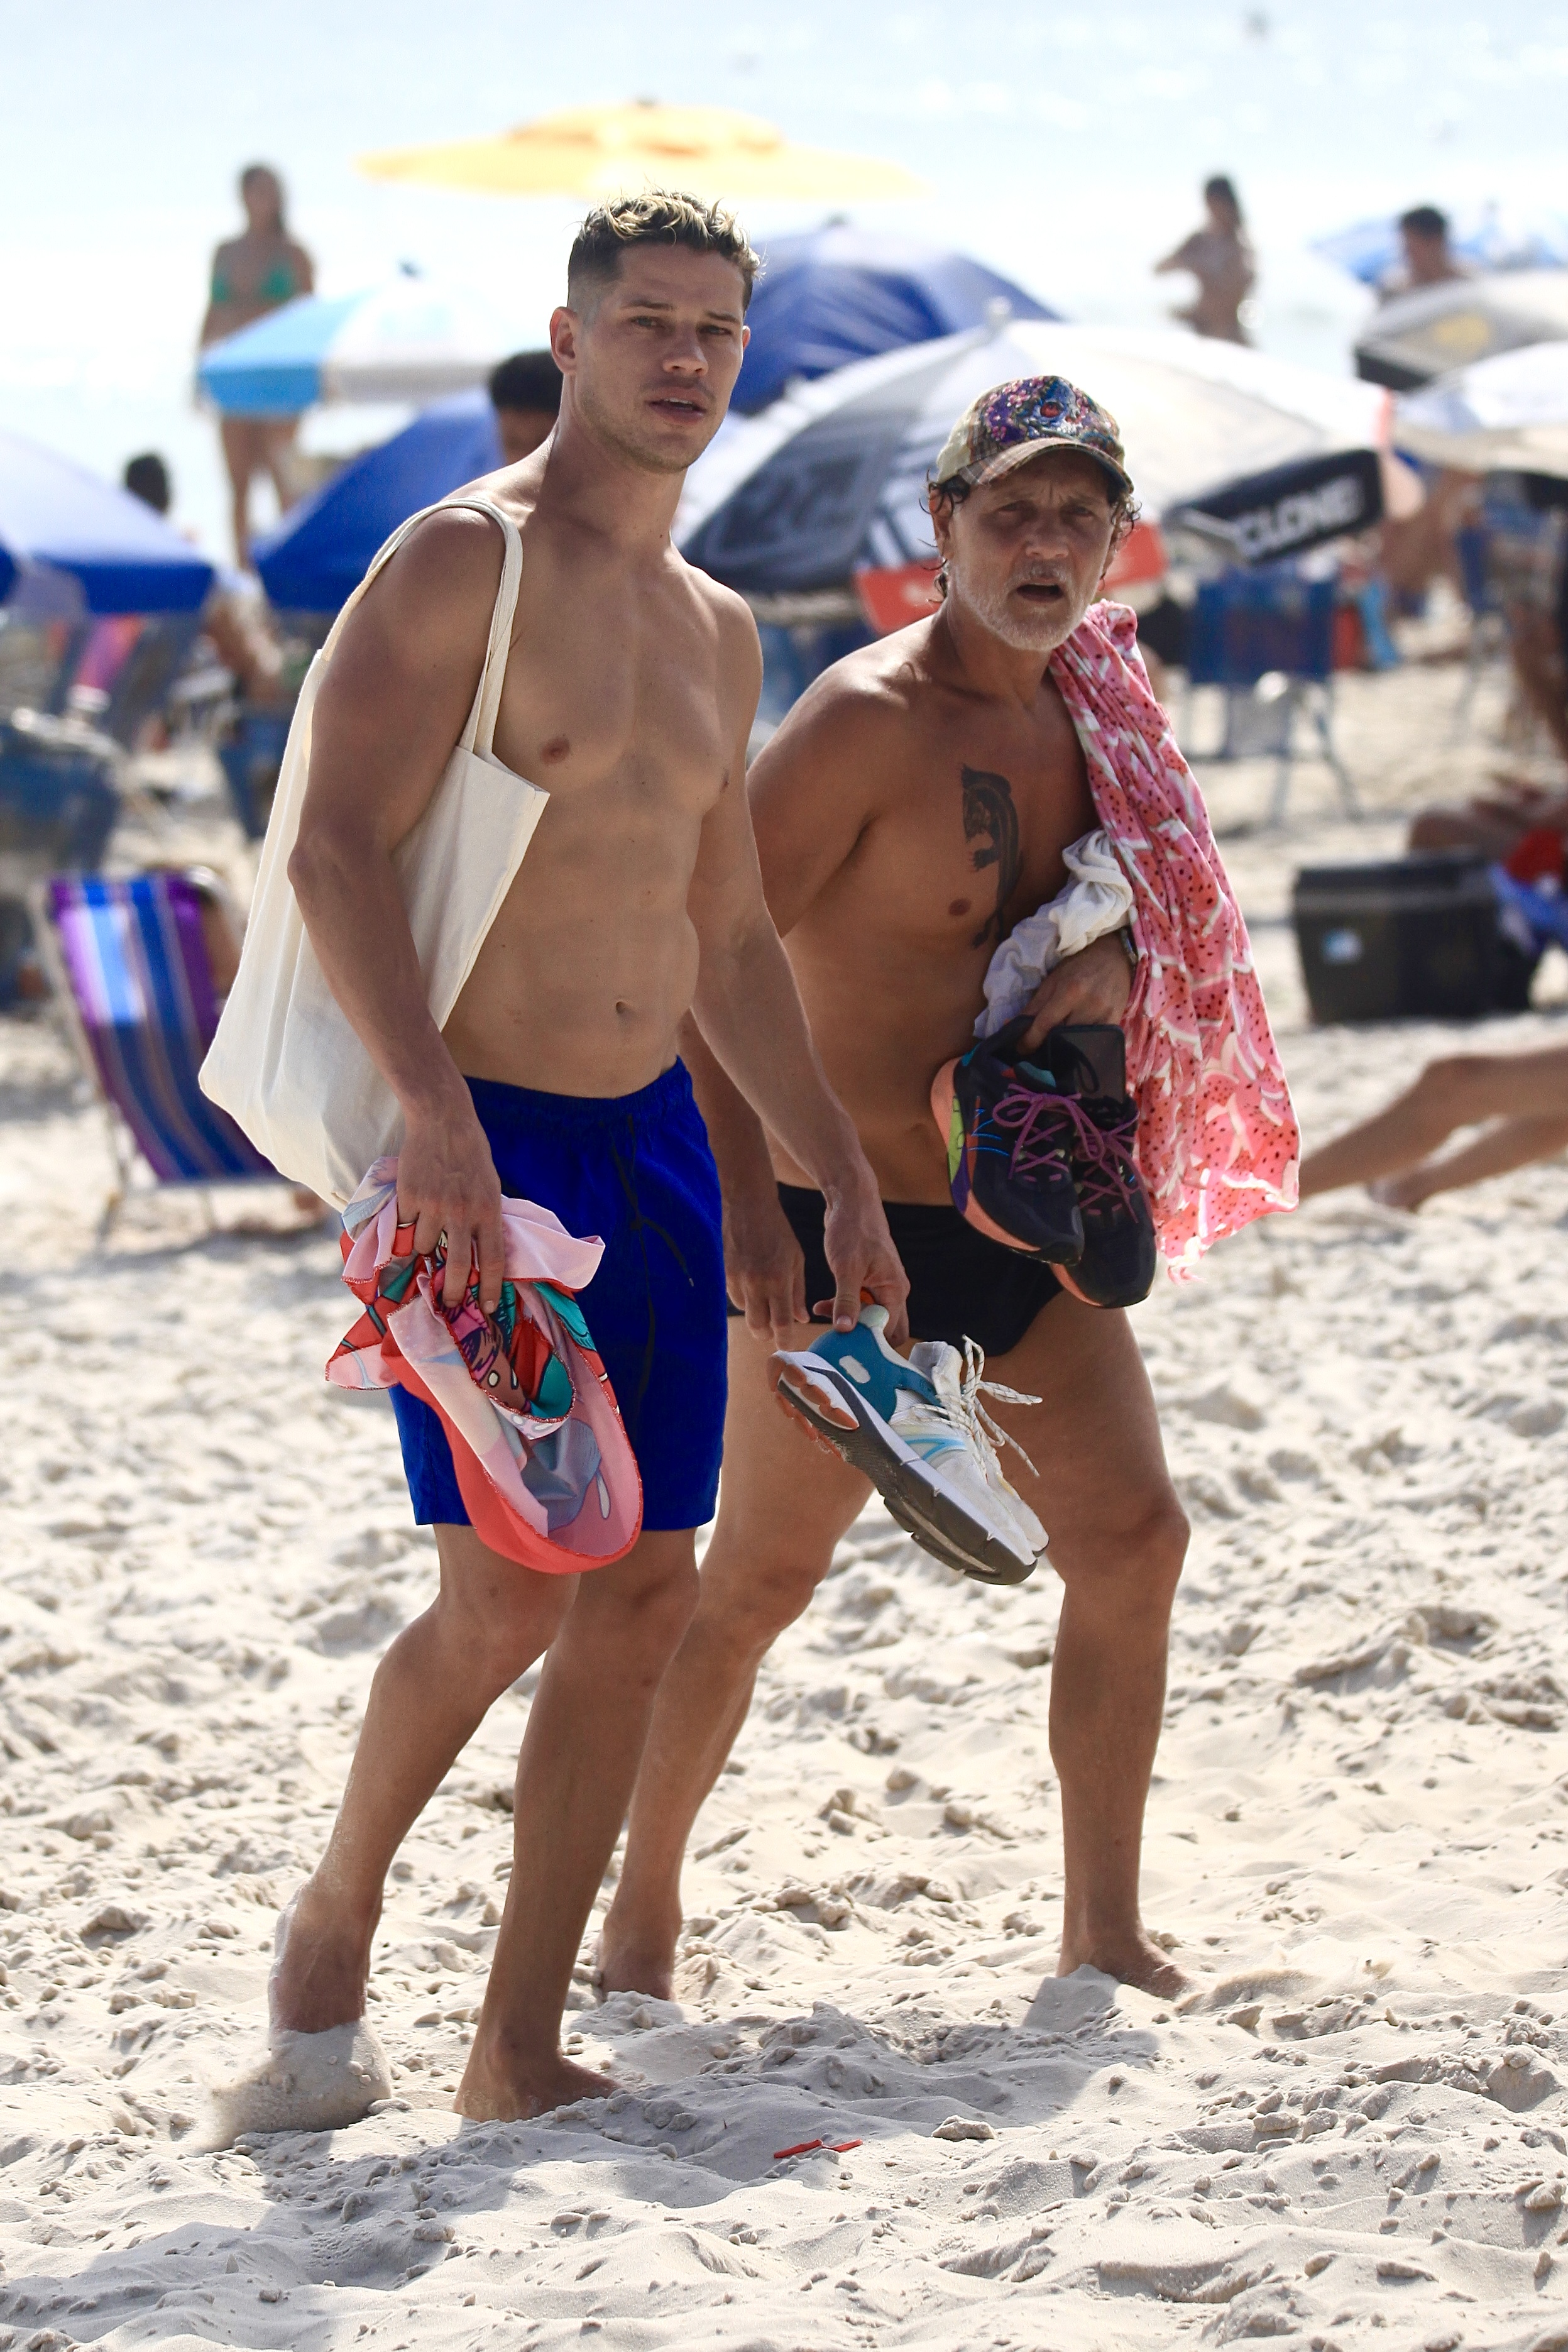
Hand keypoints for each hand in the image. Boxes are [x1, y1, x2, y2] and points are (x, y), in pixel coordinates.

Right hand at [396, 1091, 504, 1313]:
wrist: (443, 1121)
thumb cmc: (472, 1155)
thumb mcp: (491, 1187)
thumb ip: (486, 1218)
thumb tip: (482, 1256)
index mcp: (489, 1210)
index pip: (494, 1260)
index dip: (492, 1289)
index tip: (488, 1309)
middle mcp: (463, 1212)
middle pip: (459, 1266)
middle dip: (454, 1292)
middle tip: (449, 1303)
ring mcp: (434, 1205)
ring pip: (425, 1247)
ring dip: (424, 1246)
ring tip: (427, 1227)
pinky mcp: (409, 1197)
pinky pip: (405, 1225)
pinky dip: (407, 1223)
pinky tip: (412, 1206)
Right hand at [722, 1182, 808, 1345]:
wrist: (748, 1207)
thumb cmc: (778, 1232)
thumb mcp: (796, 1260)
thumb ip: (797, 1291)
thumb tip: (801, 1319)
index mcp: (779, 1279)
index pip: (782, 1322)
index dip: (785, 1339)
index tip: (789, 1345)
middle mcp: (757, 1283)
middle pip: (758, 1327)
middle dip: (767, 1335)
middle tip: (774, 1333)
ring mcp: (738, 1280)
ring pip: (746, 1315)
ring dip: (757, 1317)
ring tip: (767, 1309)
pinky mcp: (726, 1274)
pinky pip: (736, 1300)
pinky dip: (746, 1303)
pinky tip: (754, 1293)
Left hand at [819, 1173, 908, 1347]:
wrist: (850, 1201)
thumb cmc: (852, 1229)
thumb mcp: (847, 1267)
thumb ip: (847, 1300)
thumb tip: (845, 1330)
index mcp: (895, 1289)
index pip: (890, 1331)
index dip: (870, 1343)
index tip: (846, 1346)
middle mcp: (893, 1290)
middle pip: (885, 1329)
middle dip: (862, 1337)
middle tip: (836, 1337)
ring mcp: (880, 1285)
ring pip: (869, 1317)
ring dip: (848, 1321)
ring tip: (823, 1315)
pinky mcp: (866, 1280)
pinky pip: (859, 1304)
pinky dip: (843, 1307)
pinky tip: (822, 1305)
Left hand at [1018, 929, 1132, 1054]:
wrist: (1115, 957)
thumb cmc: (1080, 966)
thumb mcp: (1053, 980)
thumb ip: (1035, 1005)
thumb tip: (1015, 1027)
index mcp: (1069, 991)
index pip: (1044, 1024)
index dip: (1030, 1041)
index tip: (1021, 1050)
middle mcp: (1088, 1005)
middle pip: (1062, 1037)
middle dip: (1047, 1046)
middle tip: (1038, 1051)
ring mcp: (1104, 1016)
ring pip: (1078, 1044)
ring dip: (1065, 1049)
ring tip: (1056, 1050)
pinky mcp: (1116, 1022)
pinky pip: (1096, 1043)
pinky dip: (1084, 1047)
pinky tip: (1077, 1047)